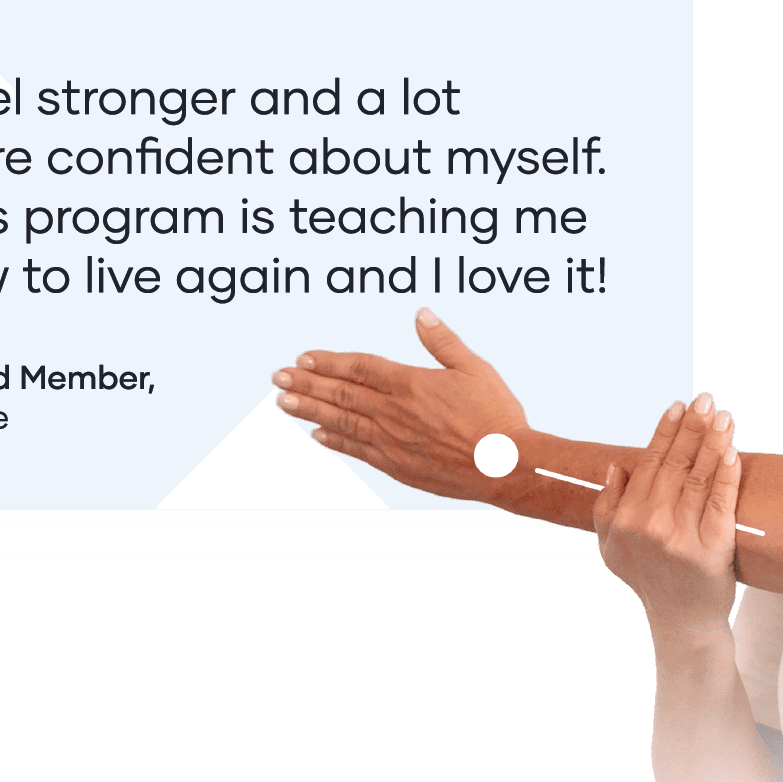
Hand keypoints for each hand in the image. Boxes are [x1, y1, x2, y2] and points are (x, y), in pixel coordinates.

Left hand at [271, 308, 528, 499]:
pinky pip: (357, 450)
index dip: (328, 361)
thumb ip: (443, 342)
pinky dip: (334, 441)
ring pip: (341, 421)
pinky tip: (317, 434)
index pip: (359, 367)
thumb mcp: (474, 369)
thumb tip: (421, 314)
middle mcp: (394, 413)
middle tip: (278, 377)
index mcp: (411, 384)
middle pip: (341, 394)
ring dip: (310, 410)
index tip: (303, 357)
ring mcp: (392, 441)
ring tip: (283, 403)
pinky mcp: (397, 465)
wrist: (505, 467)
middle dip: (306, 383)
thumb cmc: (496, 417)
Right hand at [593, 393, 741, 633]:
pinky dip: (727, 473)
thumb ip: (607, 505)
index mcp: (626, 518)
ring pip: (700, 476)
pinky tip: (732, 451)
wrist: (680, 621)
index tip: (678, 406)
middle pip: (676, 463)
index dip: (665, 431)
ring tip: (724, 415)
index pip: (649, 463)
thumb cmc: (647, 579)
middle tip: (706, 398)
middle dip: (693, 426)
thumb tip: (618, 466)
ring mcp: (681, 536)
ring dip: (713, 441)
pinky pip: (721, 501)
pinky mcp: (711, 547)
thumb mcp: (611, 546)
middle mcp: (650, 524)